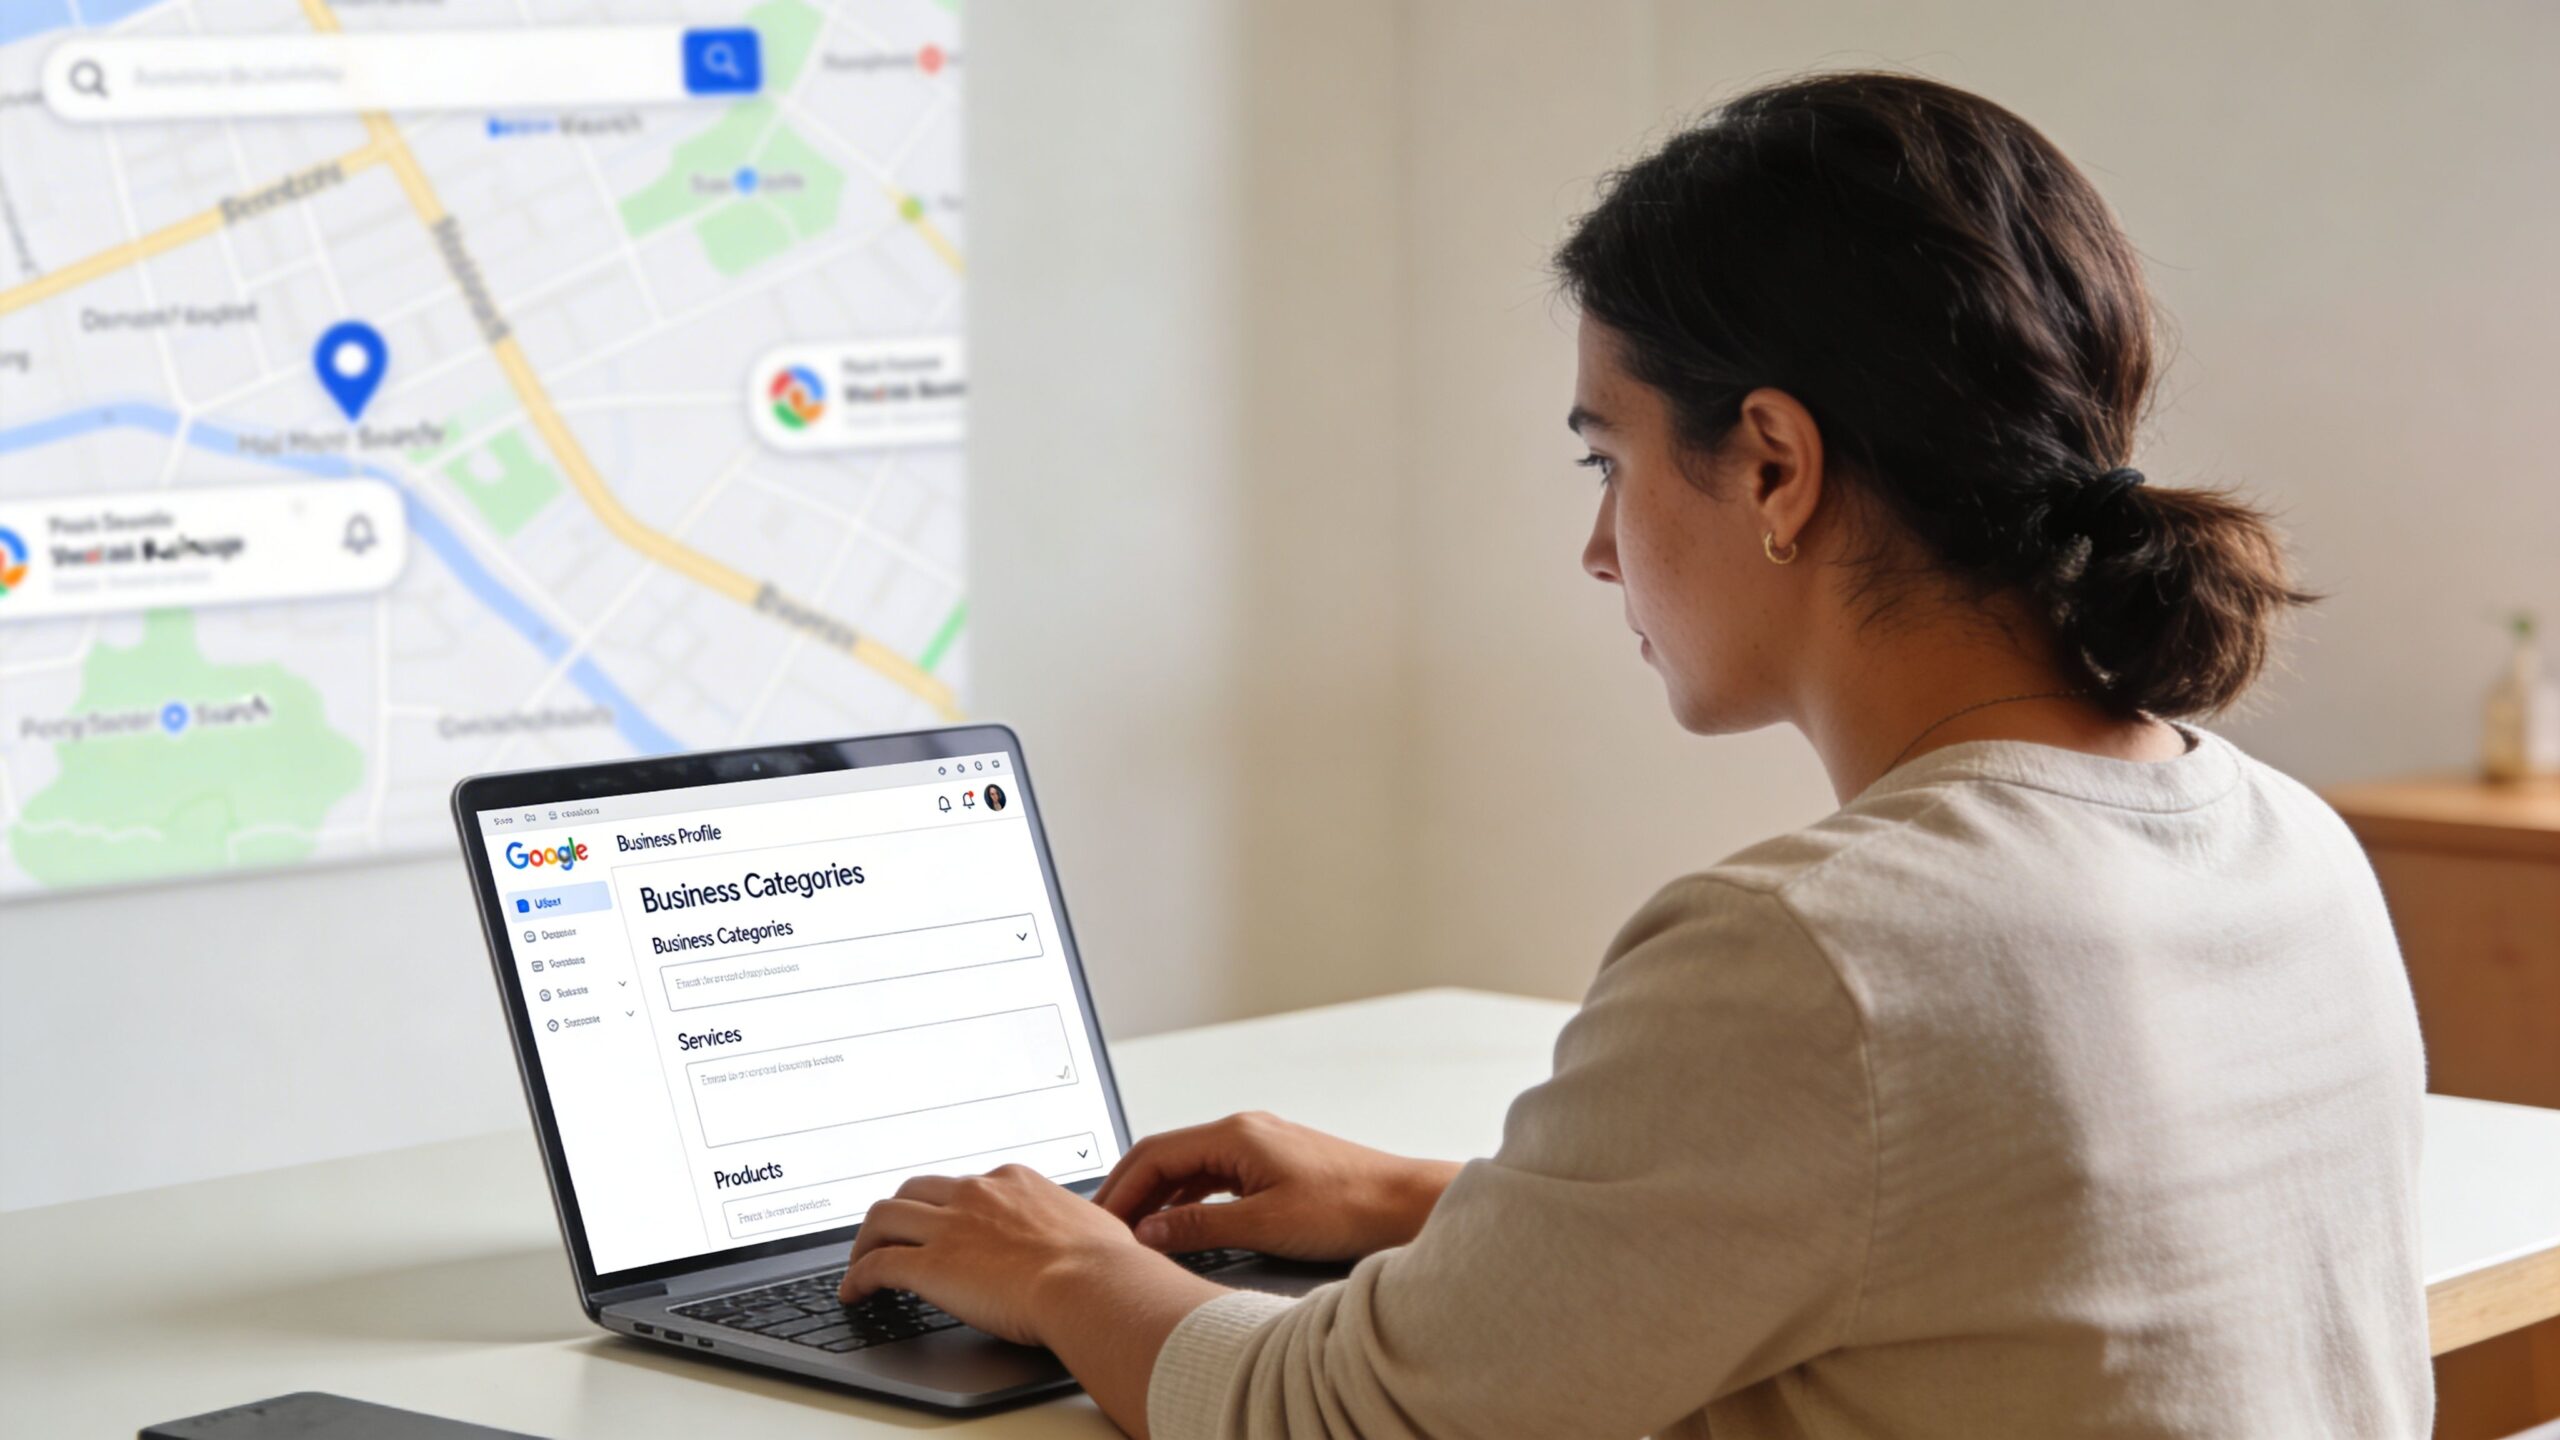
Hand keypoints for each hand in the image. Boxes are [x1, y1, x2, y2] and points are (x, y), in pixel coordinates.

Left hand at [840, 1164, 1208, 1347]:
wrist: (1092, 1283)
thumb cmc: (1105, 1263)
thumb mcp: (1093, 1225)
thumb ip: (1075, 1225)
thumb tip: (1089, 1234)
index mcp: (1014, 1182)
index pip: (964, 1185)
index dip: (946, 1204)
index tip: (943, 1222)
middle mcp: (976, 1195)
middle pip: (914, 1190)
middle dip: (898, 1211)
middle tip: (891, 1234)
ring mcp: (949, 1227)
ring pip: (884, 1217)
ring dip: (867, 1240)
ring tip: (860, 1262)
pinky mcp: (930, 1265)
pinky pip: (876, 1264)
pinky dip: (857, 1277)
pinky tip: (854, 1292)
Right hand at [1094, 1111, 1460, 1261]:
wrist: (1404, 1204)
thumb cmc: (1348, 1207)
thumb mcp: (1263, 1224)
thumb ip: (1199, 1227)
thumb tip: (1149, 1232)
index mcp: (1236, 1134)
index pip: (1155, 1154)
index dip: (1121, 1189)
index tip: (1101, 1220)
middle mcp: (1244, 1131)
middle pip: (1167, 1156)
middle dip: (1132, 1190)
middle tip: (1106, 1226)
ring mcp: (1260, 1145)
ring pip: (1190, 1166)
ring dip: (1159, 1196)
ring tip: (1135, 1231)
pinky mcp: (1274, 1164)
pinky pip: (1214, 1176)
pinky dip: (1188, 1198)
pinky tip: (1181, 1224)